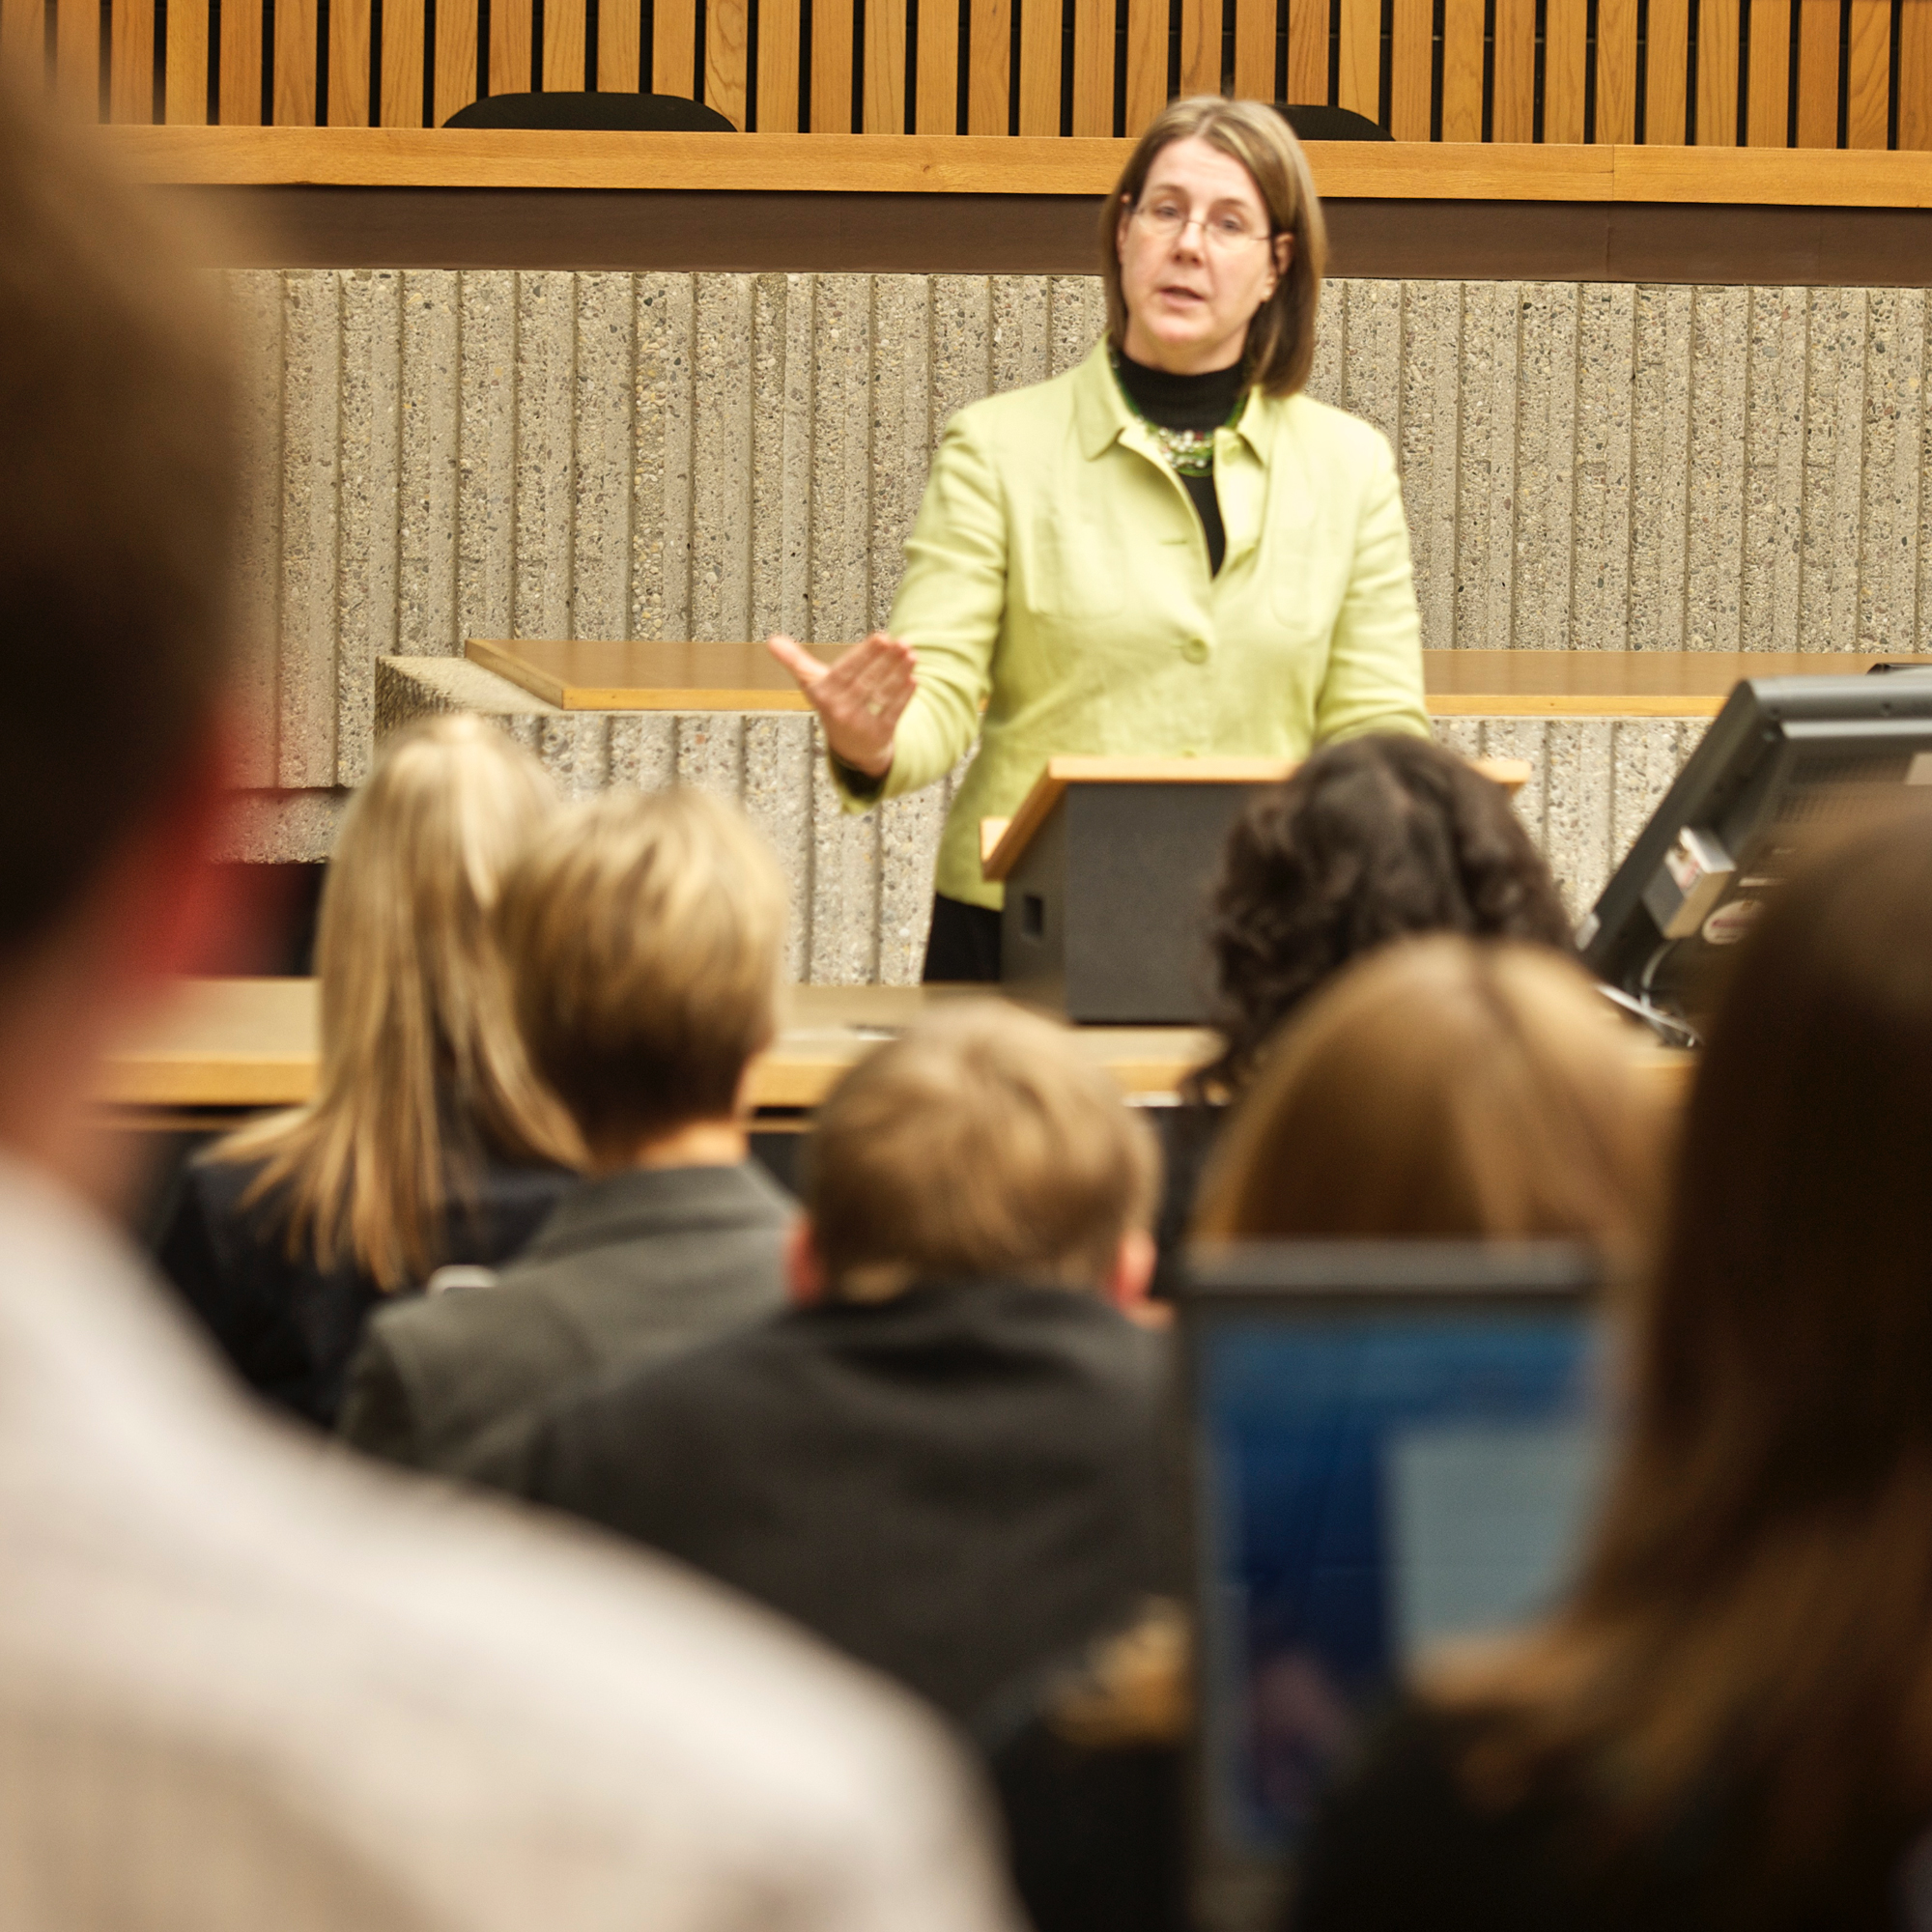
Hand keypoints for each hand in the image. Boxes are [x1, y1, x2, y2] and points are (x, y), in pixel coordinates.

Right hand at [766, 632, 915, 777]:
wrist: (850, 746)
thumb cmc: (832, 704)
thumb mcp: (812, 684)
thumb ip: (795, 661)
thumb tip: (771, 640)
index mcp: (824, 694)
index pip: (847, 670)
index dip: (865, 654)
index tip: (882, 636)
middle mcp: (840, 711)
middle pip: (867, 681)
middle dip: (886, 661)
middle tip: (902, 642)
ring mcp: (859, 725)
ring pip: (882, 694)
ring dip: (898, 674)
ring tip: (911, 654)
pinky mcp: (879, 735)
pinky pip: (893, 713)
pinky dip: (904, 696)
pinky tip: (913, 678)